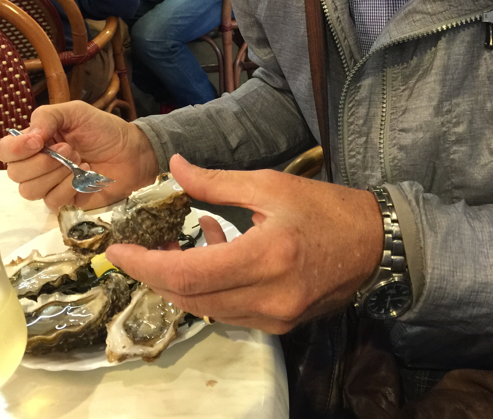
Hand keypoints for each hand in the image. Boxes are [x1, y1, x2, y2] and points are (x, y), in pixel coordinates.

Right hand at [0, 101, 158, 211]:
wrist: (132, 152)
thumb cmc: (104, 130)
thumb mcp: (75, 112)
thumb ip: (47, 117)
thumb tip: (28, 138)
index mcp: (35, 141)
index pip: (5, 151)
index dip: (15, 149)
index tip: (38, 142)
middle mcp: (37, 164)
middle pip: (15, 174)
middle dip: (42, 162)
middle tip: (69, 148)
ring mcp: (50, 184)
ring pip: (29, 191)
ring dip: (56, 174)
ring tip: (79, 161)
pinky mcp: (65, 201)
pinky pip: (51, 201)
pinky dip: (68, 188)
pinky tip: (85, 176)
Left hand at [106, 155, 382, 333]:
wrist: (375, 245)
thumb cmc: (325, 207)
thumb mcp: (270, 184)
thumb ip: (216, 182)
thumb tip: (175, 166)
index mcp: (266, 257)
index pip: (188, 275)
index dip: (145, 265)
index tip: (117, 251)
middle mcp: (268, 298)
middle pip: (190, 299)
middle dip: (156, 273)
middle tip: (142, 246)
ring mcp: (274, 318)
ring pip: (205, 309)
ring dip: (182, 281)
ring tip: (184, 241)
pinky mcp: (279, 325)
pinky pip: (227, 312)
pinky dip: (208, 287)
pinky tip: (216, 251)